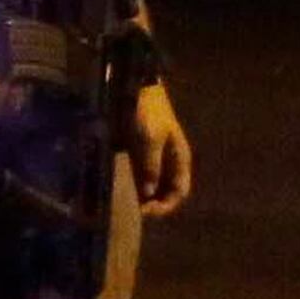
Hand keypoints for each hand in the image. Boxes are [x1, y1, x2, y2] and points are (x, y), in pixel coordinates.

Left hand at [130, 83, 193, 217]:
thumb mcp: (150, 139)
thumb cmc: (148, 111)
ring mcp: (153, 158)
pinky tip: (120, 191)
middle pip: (165, 192)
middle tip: (134, 212)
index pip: (179, 192)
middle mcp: (168, 162)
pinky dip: (131, 185)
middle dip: (152, 205)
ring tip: (125, 205)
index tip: (147, 212)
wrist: (135, 86)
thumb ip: (150, 166)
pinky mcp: (137, 154)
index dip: (166, 206)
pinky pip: (137, 176)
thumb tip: (148, 193)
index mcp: (179, 159)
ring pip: (151, 187)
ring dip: (141, 197)